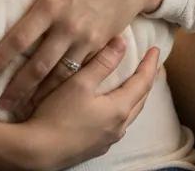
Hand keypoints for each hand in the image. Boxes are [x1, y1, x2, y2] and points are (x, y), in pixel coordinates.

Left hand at [0, 0, 165, 115]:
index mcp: (51, 5)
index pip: (19, 37)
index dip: (0, 57)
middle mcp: (67, 27)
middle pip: (37, 66)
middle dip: (18, 88)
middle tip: (1, 105)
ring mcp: (85, 40)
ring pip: (59, 76)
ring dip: (41, 95)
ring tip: (24, 110)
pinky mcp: (100, 48)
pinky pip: (80, 73)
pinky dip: (66, 88)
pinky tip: (54, 100)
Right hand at [0, 38, 159, 170]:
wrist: (38, 152)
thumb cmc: (57, 114)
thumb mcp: (79, 82)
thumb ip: (102, 62)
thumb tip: (122, 42)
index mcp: (118, 109)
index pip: (142, 83)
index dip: (150, 65)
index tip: (156, 50)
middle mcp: (118, 127)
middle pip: (140, 100)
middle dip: (147, 81)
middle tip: (152, 66)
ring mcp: (108, 140)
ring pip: (130, 114)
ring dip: (136, 97)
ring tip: (137, 84)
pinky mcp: (96, 147)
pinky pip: (118, 125)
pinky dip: (123, 109)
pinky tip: (115, 107)